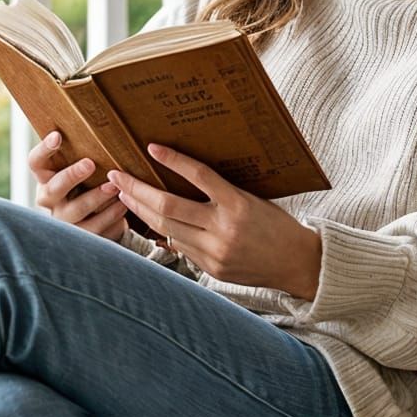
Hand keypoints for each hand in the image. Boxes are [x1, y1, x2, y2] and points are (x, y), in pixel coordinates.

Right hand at [29, 129, 128, 241]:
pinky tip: (123, 207)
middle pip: (54, 188)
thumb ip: (84, 154)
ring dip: (96, 198)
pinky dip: (111, 219)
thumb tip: (102, 123)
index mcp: (46, 179)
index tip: (57, 135)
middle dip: (71, 176)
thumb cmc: (90, 184)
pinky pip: (95, 231)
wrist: (99, 220)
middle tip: (90, 163)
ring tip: (114, 187)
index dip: (44, 149)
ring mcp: (65, 222)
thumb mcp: (83, 169)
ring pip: (76, 212)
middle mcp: (51, 201)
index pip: (35, 163)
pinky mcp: (82, 238)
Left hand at [108, 143, 322, 299]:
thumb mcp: (253, 199)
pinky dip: (162, 230)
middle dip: (137, 190)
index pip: (199, 176)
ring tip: (124, 194)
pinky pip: (179, 245)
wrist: (298, 263)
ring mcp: (215, 252)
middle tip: (117, 175)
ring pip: (166, 228)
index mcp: (238, 205)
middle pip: (168, 206)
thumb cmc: (277, 224)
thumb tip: (183, 177)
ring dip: (141, 210)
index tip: (151, 147)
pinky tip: (146, 219)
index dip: (174, 160)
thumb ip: (220, 193)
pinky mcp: (211, 269)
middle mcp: (224, 229)